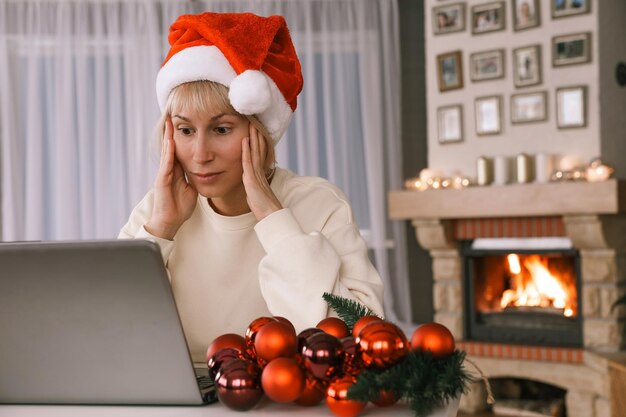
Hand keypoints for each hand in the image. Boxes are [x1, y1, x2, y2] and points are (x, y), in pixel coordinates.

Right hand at [145, 116, 197, 239]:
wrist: (170, 221)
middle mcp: (169, 170)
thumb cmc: (180, 207)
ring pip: (167, 152)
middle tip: (173, 115)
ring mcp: (164, 174)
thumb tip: (206, 172)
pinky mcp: (162, 181)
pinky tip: (171, 142)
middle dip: (172, 132)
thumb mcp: (192, 189)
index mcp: (176, 171)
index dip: (182, 137)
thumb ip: (196, 178)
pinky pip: (166, 164)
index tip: (186, 123)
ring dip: (169, 137)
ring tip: (170, 122)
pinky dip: (169, 152)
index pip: (179, 150)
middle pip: (171, 146)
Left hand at [241, 124, 281, 220]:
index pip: (259, 153)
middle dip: (256, 134)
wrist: (270, 214)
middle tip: (255, 120)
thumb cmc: (264, 206)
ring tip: (251, 124)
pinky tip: (244, 141)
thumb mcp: (256, 192)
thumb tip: (250, 183)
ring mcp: (256, 174)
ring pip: (254, 151)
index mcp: (260, 172)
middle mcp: (260, 170)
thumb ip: (253, 185)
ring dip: (253, 137)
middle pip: (258, 148)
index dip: (258, 141)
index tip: (256, 129)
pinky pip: (248, 162)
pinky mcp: (252, 179)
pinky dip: (246, 150)